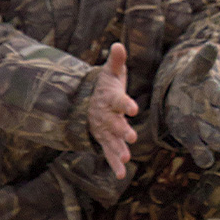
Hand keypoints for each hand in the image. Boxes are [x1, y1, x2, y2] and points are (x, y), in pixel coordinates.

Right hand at [88, 42, 138, 177]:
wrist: (87, 102)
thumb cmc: (105, 86)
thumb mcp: (111, 72)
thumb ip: (116, 60)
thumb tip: (118, 44)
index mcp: (110, 98)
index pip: (118, 100)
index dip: (125, 104)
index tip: (133, 108)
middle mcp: (106, 116)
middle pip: (113, 124)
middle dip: (122, 131)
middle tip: (131, 138)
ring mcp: (104, 130)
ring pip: (111, 141)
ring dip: (117, 150)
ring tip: (126, 158)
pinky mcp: (105, 140)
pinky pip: (108, 153)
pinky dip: (113, 164)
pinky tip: (120, 175)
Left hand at [164, 43, 219, 168]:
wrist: (181, 100)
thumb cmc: (191, 84)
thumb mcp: (193, 72)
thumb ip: (202, 62)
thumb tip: (210, 46)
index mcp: (219, 98)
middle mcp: (218, 117)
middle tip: (212, 121)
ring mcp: (209, 132)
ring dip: (214, 140)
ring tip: (201, 130)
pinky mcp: (197, 144)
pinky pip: (205, 158)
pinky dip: (203, 157)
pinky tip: (198, 151)